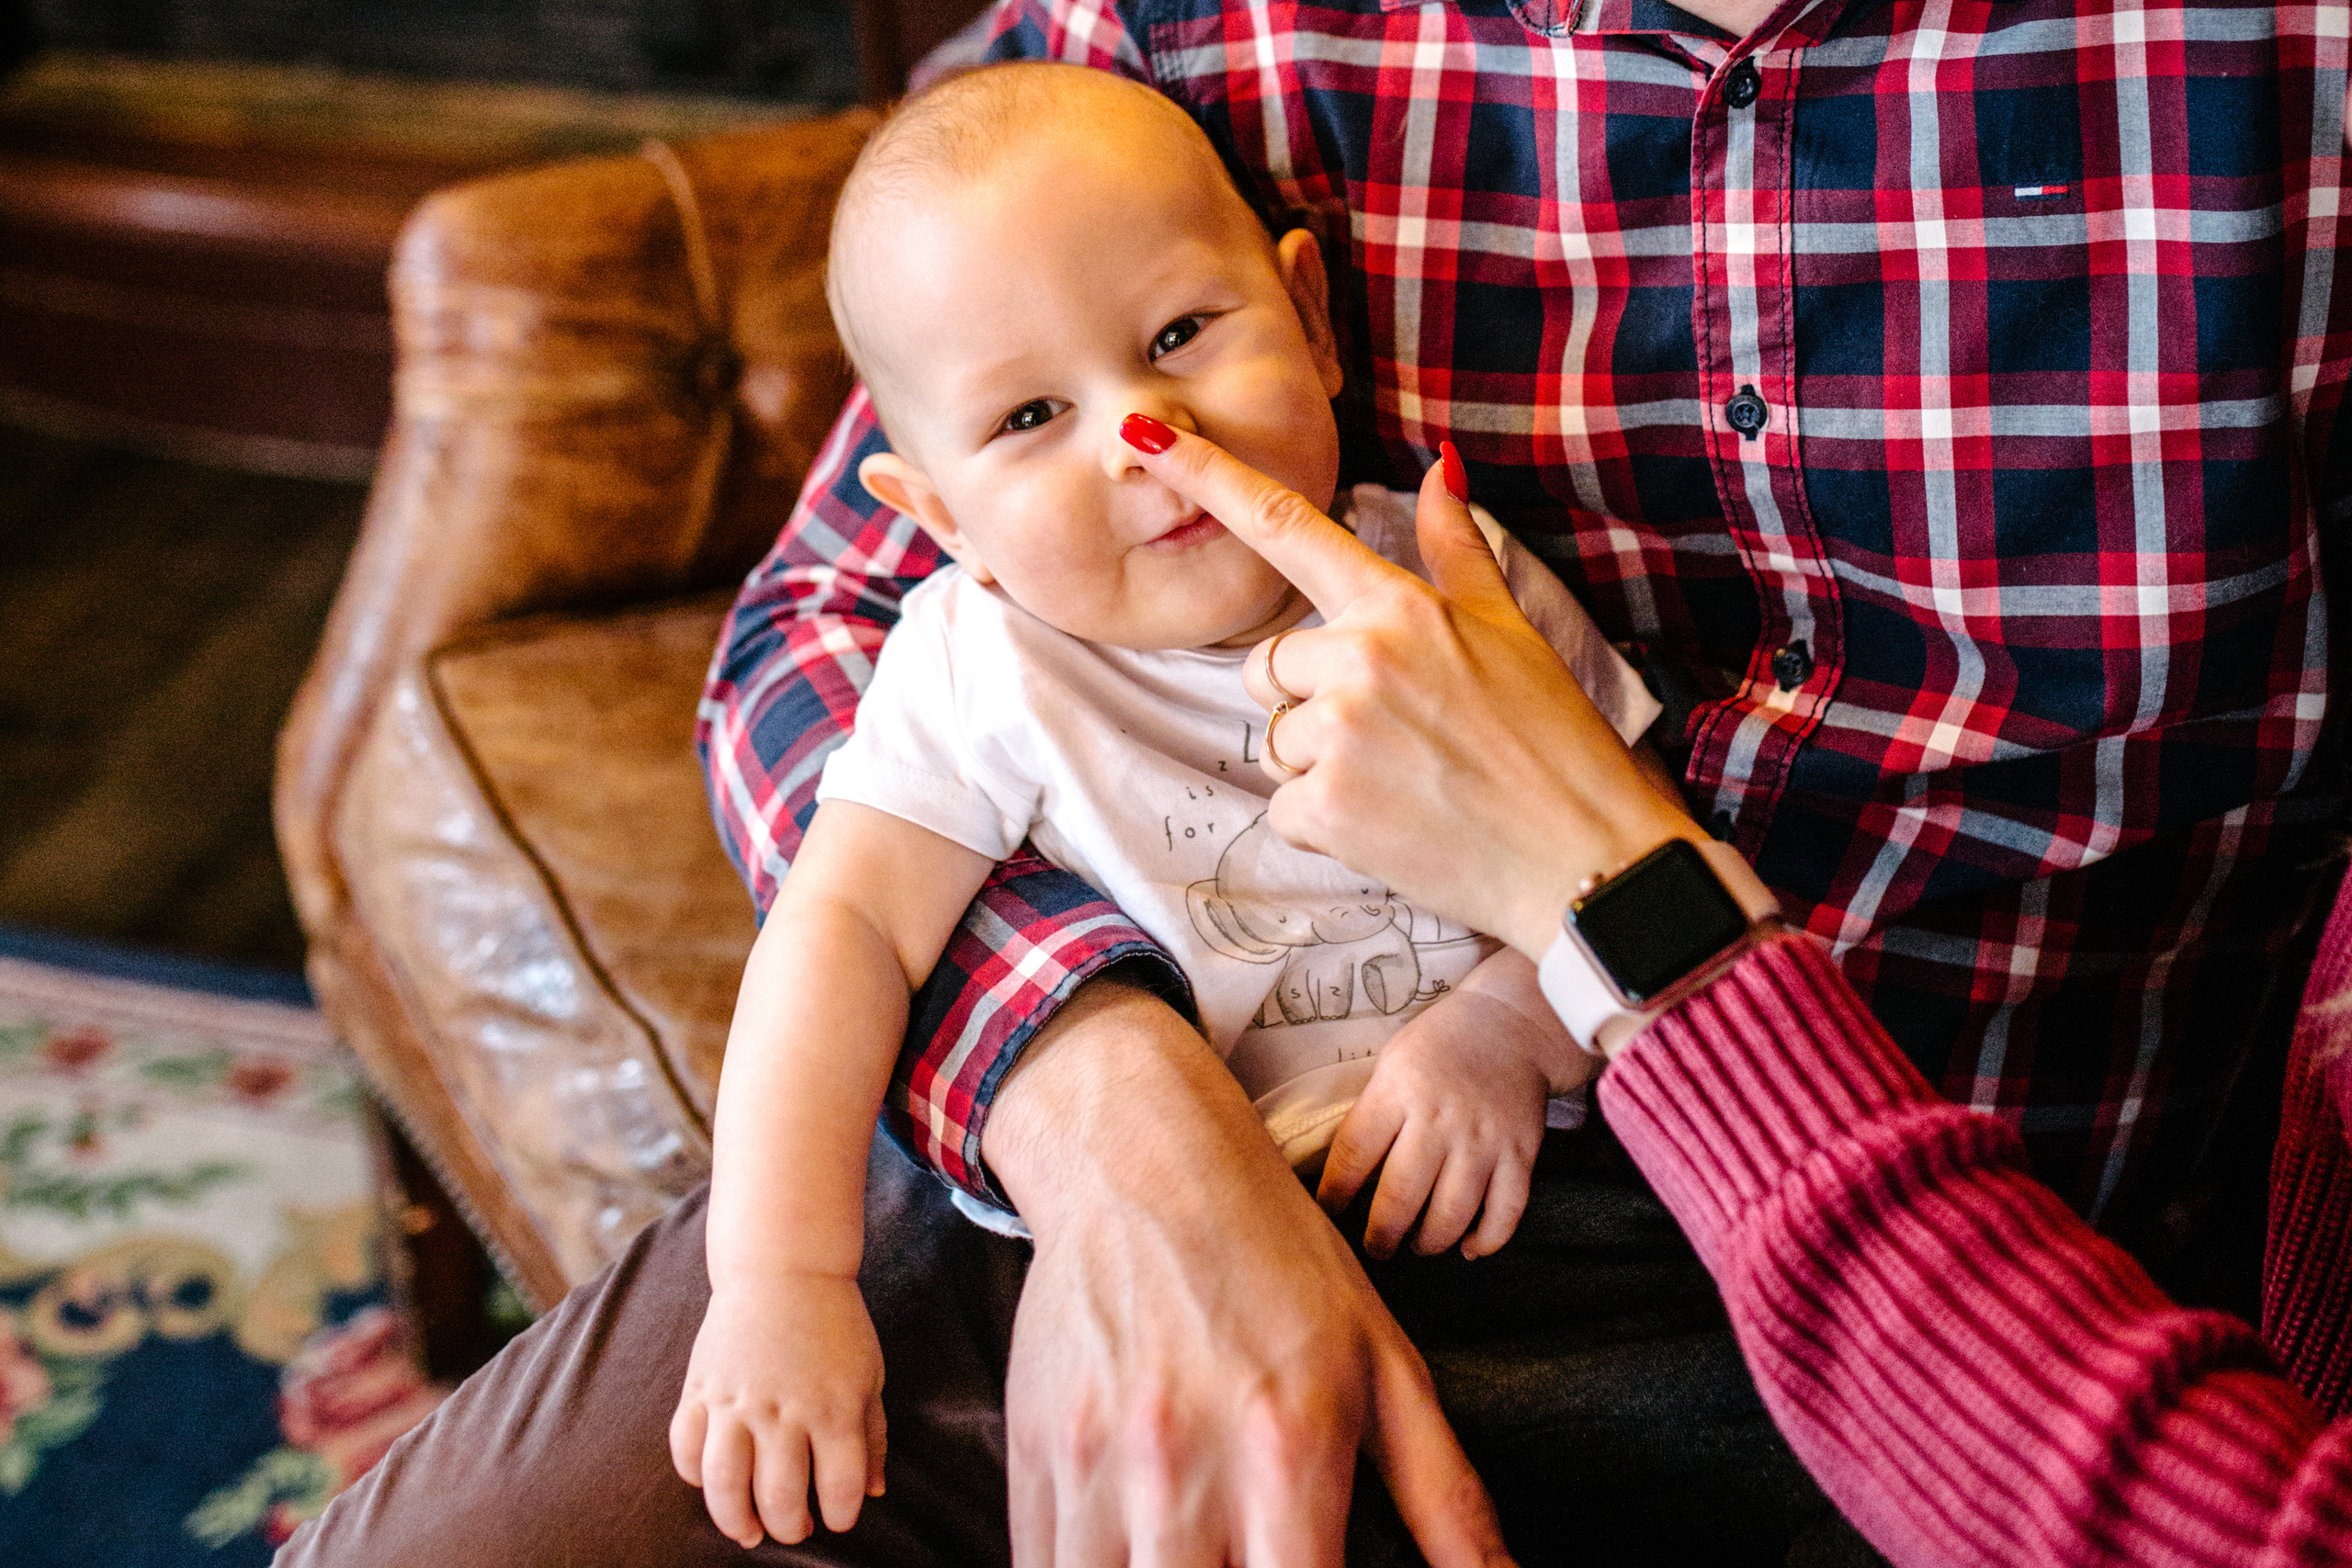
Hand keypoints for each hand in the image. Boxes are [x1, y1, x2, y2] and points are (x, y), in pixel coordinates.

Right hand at [668, 1273, 886, 1547]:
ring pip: (724, 1485)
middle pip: (780, 1497)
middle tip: (795, 1528)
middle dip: (791, 1528)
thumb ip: (873, 1435)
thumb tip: (874, 1491)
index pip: (840, 1488)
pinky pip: (686, 1447)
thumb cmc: (835, 1323)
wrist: (784, 1267)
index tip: (838, 1519)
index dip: (842, 1515)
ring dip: (736, 1521)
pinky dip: (694, 1476)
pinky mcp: (700, 1388)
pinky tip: (713, 1484)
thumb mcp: (869, 1374)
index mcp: (834, 1407)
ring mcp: (736, 1401)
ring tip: (749, 1531)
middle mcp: (783, 1411)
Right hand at [983, 978, 1515, 1567]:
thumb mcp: (1384, 1367)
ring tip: (1195, 1561)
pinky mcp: (1035, 1454)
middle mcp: (1184, 1470)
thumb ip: (1447, 1499)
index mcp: (1287, 1453)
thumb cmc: (1279, 1263)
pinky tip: (1135, 1556)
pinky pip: (1042, 1567)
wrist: (1145, 1161)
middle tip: (1249, 1565)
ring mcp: (1095, 1466)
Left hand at [1119, 421, 1705, 956]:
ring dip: (1320, 767)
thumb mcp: (1511, 630)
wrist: (1584, 857)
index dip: (1207, 474)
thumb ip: (1455, 551)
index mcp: (1397, 605)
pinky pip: (1283, 807)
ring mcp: (1340, 733)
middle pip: (1268, 666)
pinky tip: (1389, 824)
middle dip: (1310, 702)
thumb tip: (1438, 468)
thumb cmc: (1554, 744)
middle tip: (1395, 736)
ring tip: (1402, 782)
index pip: (1284, 525)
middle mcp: (1359, 657)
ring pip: (1276, 741)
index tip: (1142, 434)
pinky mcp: (1327, 807)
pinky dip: (1324, 823)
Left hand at [1319, 954, 1597, 1259]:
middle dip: (1381, 1236)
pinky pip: (1505, 1214)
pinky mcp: (1521, 1154)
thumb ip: (1372, 1115)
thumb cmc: (1440, 1046)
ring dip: (1429, 1243)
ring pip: (1451, 1215)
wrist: (1512, 1023)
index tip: (1328, 1215)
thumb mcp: (1392, 1064)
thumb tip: (1343, 1178)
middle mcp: (1440, 1120)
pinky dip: (1485, 1241)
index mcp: (1398, 1092)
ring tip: (1416, 1245)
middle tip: (1375, 1248)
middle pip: (1400, 1199)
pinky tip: (1468, 1248)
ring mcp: (1484, 1141)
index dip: (1335, 1194)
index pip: (1353, 1156)